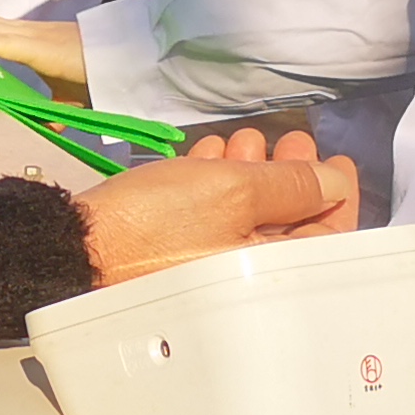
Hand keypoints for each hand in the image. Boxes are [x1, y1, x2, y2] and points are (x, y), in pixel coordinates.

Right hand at [74, 128, 359, 283]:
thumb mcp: (233, 190)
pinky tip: (209, 156)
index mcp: (268, 269)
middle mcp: (242, 274)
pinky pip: (210, 215)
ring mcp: (206, 262)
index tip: (337, 159)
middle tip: (293, 140)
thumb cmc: (155, 224)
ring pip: (246, 214)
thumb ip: (292, 185)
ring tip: (246, 140)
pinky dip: (215, 184)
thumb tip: (334, 182)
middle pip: (286, 221)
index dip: (337, 193)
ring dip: (252, 172)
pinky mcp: (174, 249)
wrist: (77, 246)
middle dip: (291, 174)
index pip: (325, 236)